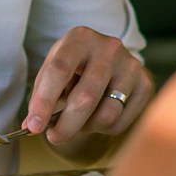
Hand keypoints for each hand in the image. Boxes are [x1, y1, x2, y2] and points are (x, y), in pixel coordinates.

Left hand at [26, 26, 152, 144]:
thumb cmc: (74, 66)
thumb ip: (41, 96)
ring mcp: (130, 65)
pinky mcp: (145, 84)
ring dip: (86, 128)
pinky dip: (103, 129)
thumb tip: (30, 127)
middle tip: (54, 137)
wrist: (109, 58)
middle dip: (66, 126)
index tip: (34, 126)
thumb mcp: (54, 70)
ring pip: (106, 115)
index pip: (59, 71)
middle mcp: (109, 47)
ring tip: (79, 120)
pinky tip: (98, 115)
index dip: (44, 102)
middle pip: (85, 98)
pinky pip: (120, 122)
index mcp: (80, 38)